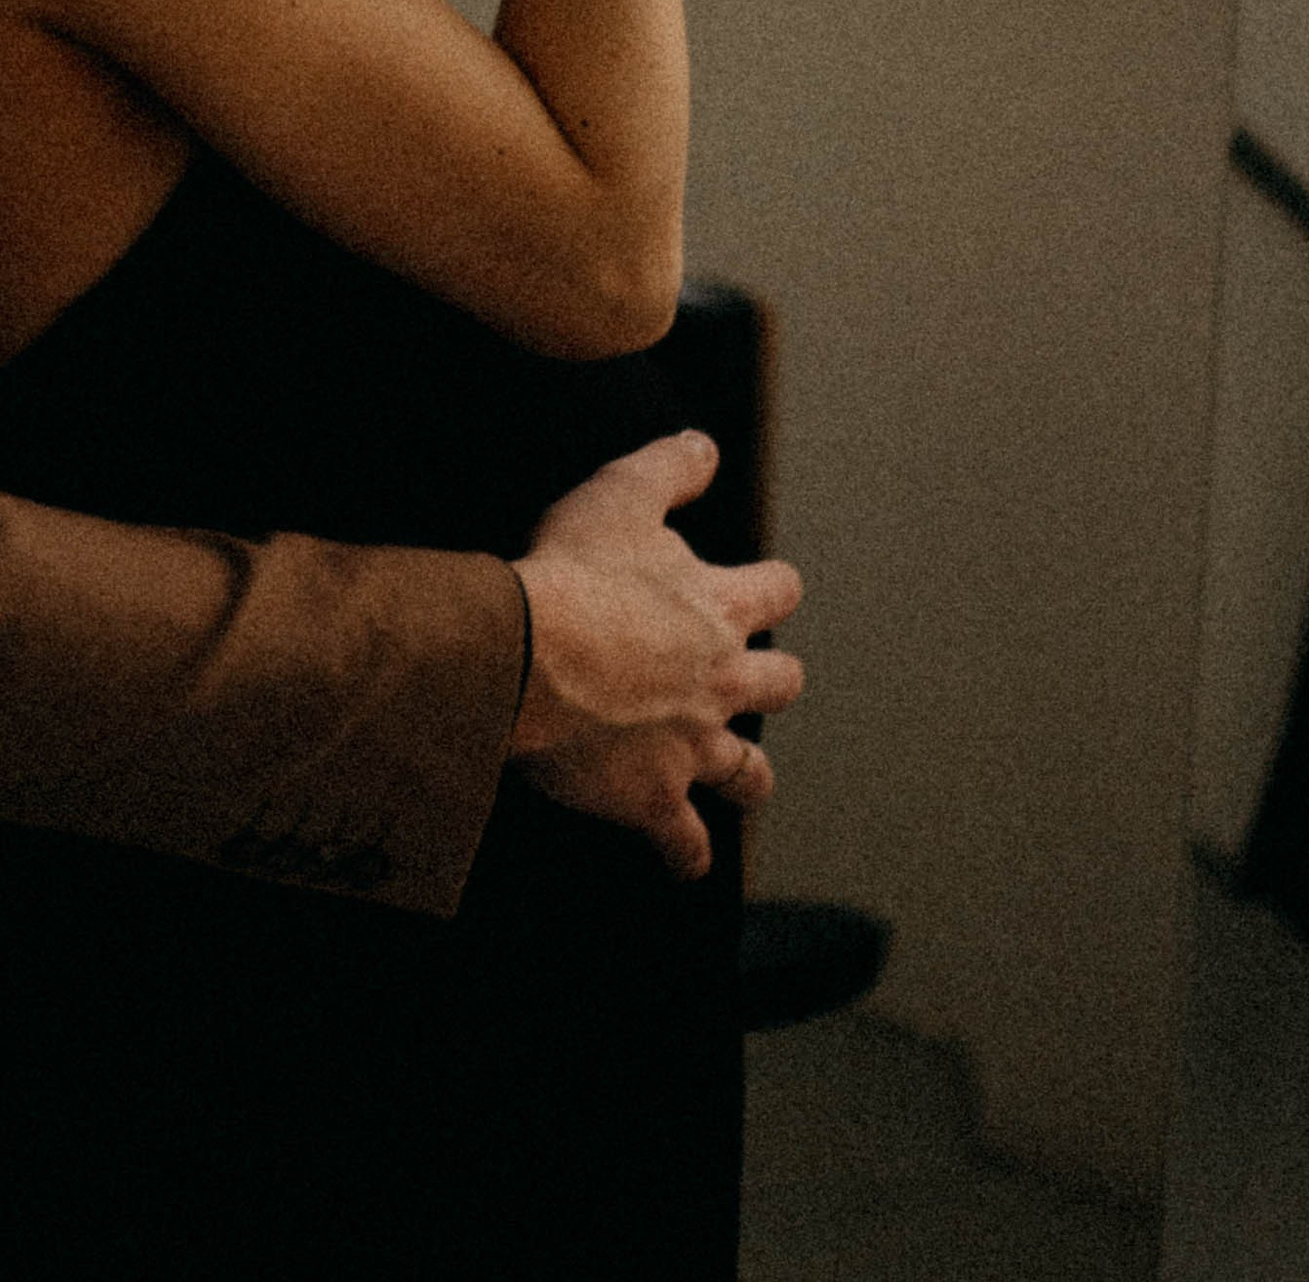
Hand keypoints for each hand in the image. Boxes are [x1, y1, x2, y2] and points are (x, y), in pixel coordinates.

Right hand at [507, 430, 804, 878]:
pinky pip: (685, 841)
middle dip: (772, 680)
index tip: (773, 587)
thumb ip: (670, 468)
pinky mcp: (654, 798)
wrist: (529, 654)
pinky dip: (688, 853)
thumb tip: (706, 447)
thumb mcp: (622, 494)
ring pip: (747, 772)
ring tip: (743, 779)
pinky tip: (686, 861)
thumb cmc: (572, 570)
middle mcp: (721, 680)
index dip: (775, 588)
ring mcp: (693, 746)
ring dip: (746, 773)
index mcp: (719, 607)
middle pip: (779, 684)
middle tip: (757, 679)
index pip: (777, 592)